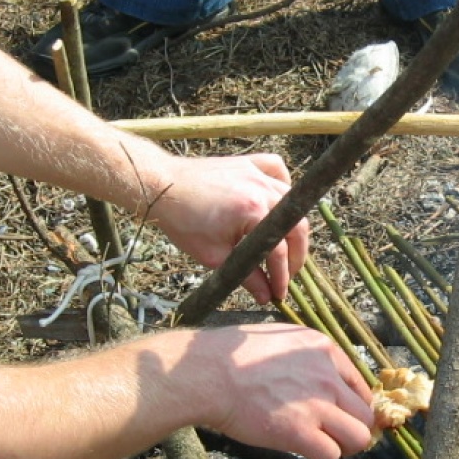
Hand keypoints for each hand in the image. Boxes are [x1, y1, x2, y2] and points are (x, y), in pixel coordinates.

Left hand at [146, 153, 307, 303]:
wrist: (161, 187)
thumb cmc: (182, 221)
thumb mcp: (213, 256)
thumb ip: (245, 276)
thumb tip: (265, 295)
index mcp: (253, 211)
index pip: (278, 251)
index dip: (281, 276)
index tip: (279, 293)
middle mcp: (262, 189)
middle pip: (296, 226)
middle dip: (296, 255)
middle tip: (288, 274)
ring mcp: (257, 172)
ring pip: (292, 200)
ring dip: (293, 225)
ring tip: (285, 247)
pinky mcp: (249, 163)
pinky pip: (278, 171)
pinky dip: (284, 185)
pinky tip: (278, 202)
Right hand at [185, 324, 374, 458]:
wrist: (209, 373)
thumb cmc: (233, 356)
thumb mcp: (281, 338)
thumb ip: (306, 356)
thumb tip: (316, 374)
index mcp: (324, 350)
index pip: (361, 385)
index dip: (354, 406)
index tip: (343, 416)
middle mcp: (328, 376)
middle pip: (366, 414)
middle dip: (353, 429)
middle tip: (335, 436)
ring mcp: (317, 404)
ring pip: (358, 438)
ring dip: (343, 447)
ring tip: (324, 446)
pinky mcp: (300, 431)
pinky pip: (331, 456)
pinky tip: (305, 452)